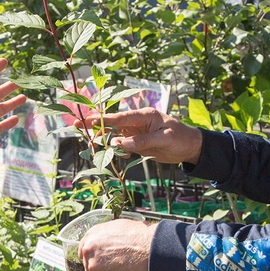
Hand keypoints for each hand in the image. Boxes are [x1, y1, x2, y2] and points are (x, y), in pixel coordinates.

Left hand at [79, 219, 156, 270]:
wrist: (148, 247)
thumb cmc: (138, 236)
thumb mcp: (116, 228)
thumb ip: (105, 238)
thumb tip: (106, 246)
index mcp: (91, 236)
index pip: (84, 252)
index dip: (90, 259)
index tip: (94, 265)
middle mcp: (88, 251)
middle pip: (89, 267)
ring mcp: (94, 266)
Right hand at [86, 109, 202, 165]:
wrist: (191, 147)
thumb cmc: (181, 138)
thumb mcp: (164, 139)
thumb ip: (142, 141)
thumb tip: (121, 144)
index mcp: (144, 115)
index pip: (120, 118)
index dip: (103, 120)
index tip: (87, 120)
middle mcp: (138, 122)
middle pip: (113, 125)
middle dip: (97, 128)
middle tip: (78, 128)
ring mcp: (136, 133)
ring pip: (115, 136)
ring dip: (104, 140)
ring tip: (89, 145)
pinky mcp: (137, 143)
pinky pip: (122, 145)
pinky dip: (114, 149)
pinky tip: (112, 154)